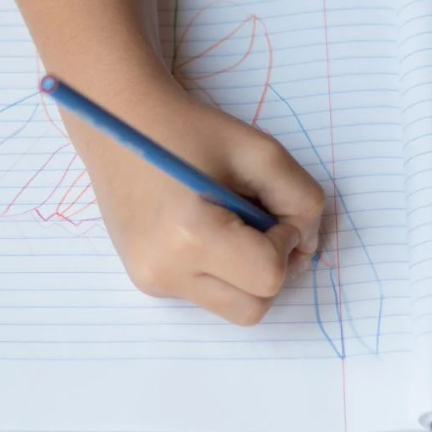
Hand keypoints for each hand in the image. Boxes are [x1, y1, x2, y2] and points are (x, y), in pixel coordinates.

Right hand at [65, 85, 324, 324]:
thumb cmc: (191, 129)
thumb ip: (302, 199)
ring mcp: (150, 281)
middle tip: (259, 220)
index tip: (269, 207)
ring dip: (247, 274)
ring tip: (231, 224)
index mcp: (189, 237)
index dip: (285, 242)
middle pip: (255, 307)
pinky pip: (206, 293)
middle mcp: (164, 271)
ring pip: (232, 308)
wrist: (122, 122)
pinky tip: (205, 228)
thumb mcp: (260, 152)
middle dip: (271, 267)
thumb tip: (309, 244)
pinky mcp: (145, 281)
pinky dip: (221, 270)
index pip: (269, 276)